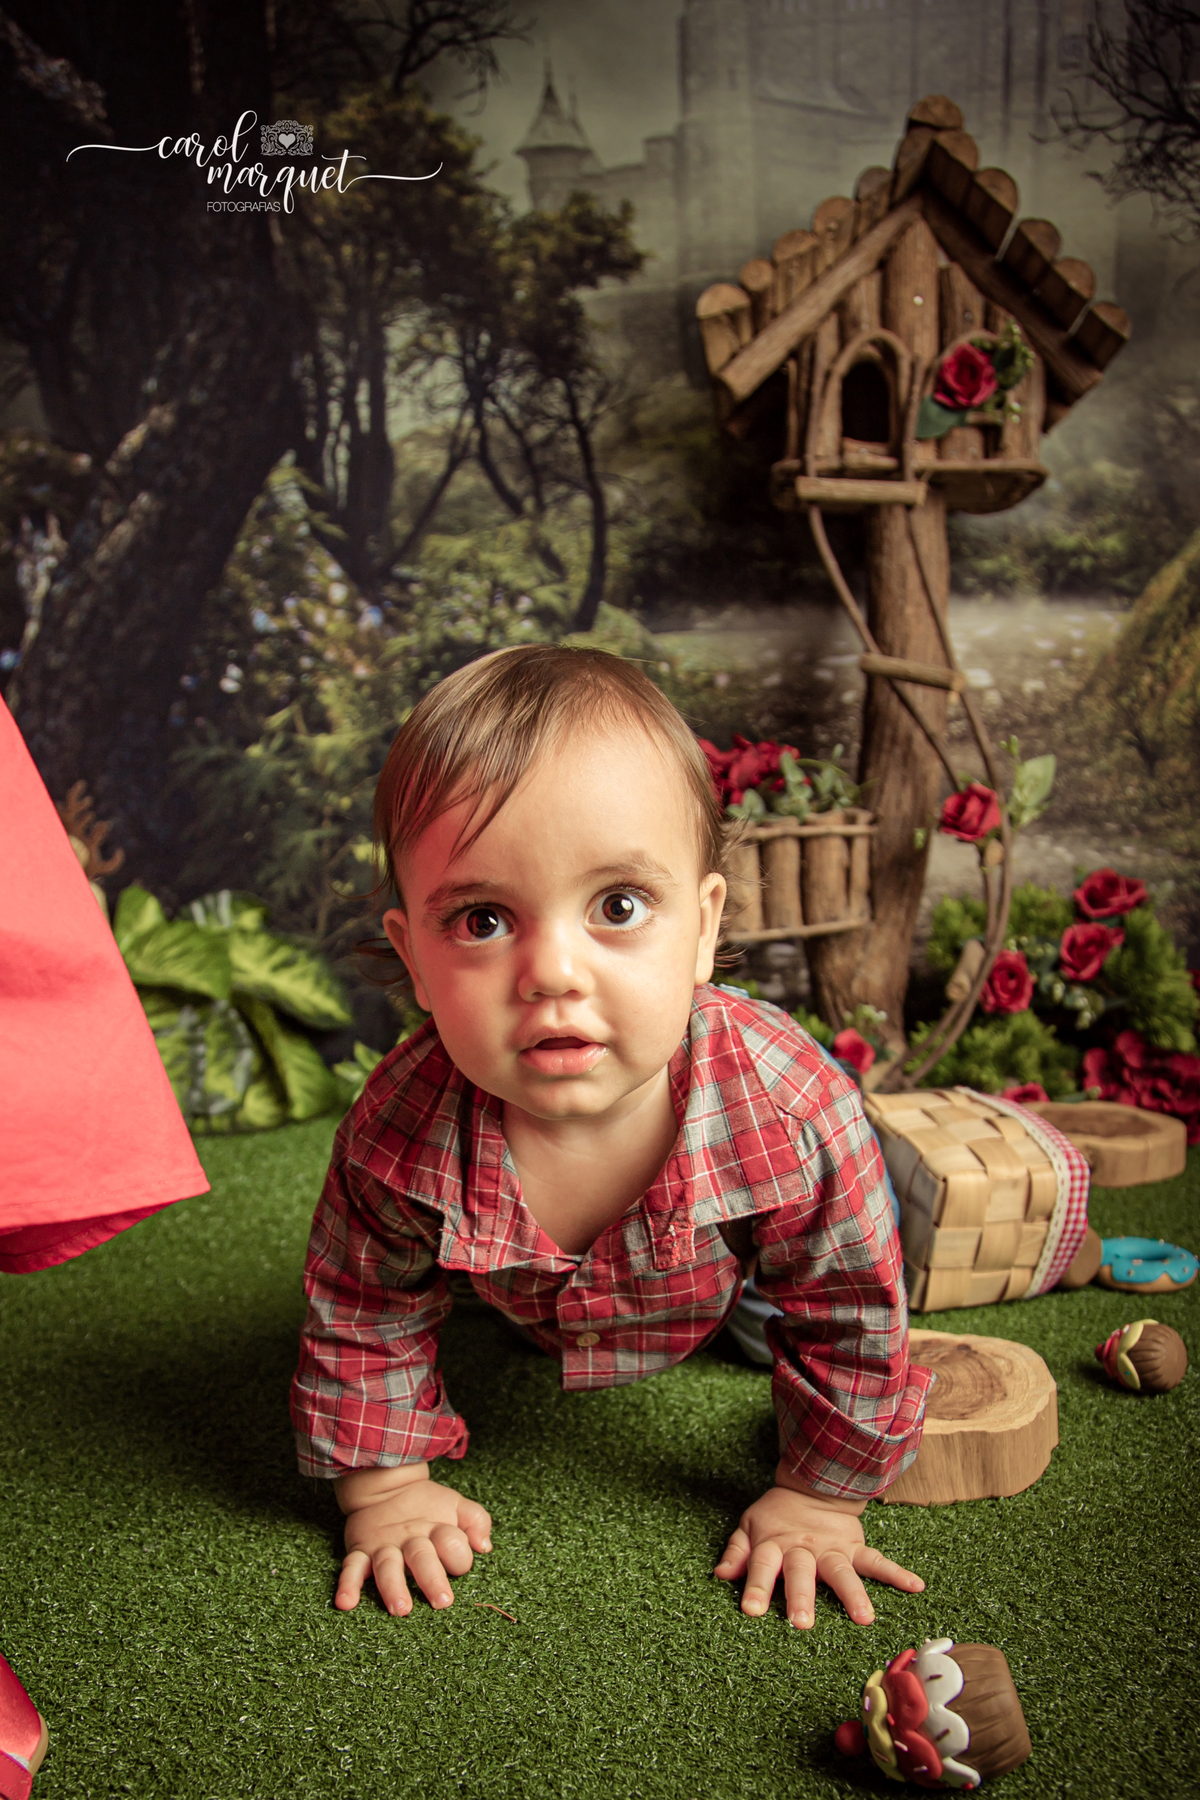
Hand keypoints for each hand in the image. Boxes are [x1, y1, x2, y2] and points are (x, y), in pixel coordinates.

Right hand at [334, 1461, 492, 1615]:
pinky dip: (347, 1585)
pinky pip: (351, 1567)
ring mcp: (384, 1546)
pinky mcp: (360, 1550)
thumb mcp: (456, 1505)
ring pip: (387, 1566)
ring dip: (393, 1587)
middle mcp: (411, 1539)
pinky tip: (346, 1603)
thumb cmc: (427, 1506)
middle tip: (442, 1601)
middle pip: (422, 1558)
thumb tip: (484, 1546)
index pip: (453, 1545)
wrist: (386, 1483)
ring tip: (401, 1608)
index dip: (458, 1554)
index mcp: (437, 1529)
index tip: (460, 1563)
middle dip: (432, 1579)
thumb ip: (476, 1520)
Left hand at [714, 1465, 922, 1629]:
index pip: (761, 1567)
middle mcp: (803, 1549)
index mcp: (774, 1544)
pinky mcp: (854, 1546)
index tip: (750, 1611)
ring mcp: (831, 1549)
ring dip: (853, 1594)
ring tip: (865, 1619)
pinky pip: (876, 1560)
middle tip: (802, 1624)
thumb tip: (720, 1574)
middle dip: (801, 1597)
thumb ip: (737, 1551)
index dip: (754, 1586)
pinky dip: (897, 1572)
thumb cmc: (776, 1515)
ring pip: (841, 1572)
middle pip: (801, 1573)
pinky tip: (916, 1586)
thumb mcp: (749, 1525)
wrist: (812, 1484)